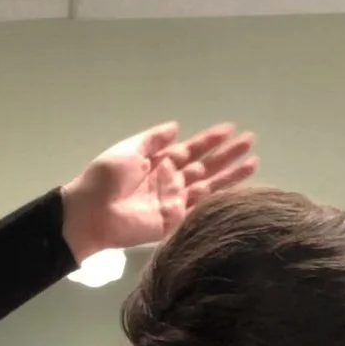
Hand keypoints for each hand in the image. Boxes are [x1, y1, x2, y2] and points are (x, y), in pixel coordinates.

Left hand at [61, 122, 257, 262]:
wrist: (91, 212)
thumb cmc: (104, 178)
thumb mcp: (128, 150)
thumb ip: (153, 140)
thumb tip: (177, 126)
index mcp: (158, 162)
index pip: (190, 148)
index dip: (210, 139)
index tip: (230, 128)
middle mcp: (170, 179)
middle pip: (205, 165)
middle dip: (227, 154)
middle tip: (251, 141)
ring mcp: (175, 200)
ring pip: (209, 184)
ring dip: (231, 174)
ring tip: (253, 162)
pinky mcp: (175, 219)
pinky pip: (201, 207)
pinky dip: (220, 199)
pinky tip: (238, 191)